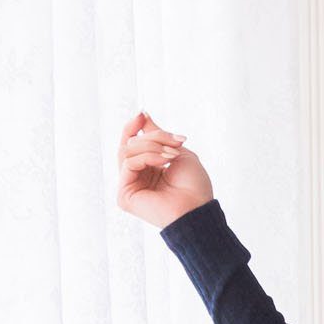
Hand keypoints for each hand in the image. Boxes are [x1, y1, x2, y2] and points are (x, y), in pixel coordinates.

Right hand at [116, 109, 213, 229]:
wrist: (198, 209)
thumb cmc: (194, 186)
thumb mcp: (177, 151)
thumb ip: (156, 135)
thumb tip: (142, 114)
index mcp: (147, 169)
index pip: (132, 142)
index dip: (135, 126)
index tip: (142, 113)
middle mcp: (136, 177)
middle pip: (130, 143)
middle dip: (154, 137)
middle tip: (174, 142)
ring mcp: (129, 186)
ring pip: (127, 150)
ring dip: (152, 146)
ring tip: (172, 154)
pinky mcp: (125, 196)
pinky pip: (128, 163)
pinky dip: (147, 157)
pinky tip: (163, 162)